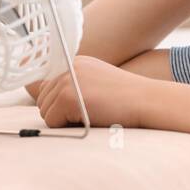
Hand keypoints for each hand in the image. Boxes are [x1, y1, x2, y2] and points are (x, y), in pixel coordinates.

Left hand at [32, 55, 153, 128]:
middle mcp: (68, 68)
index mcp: (76, 62)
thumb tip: (43, 94)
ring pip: (46, 111)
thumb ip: (75, 86)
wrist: (147, 101)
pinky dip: (66, 127)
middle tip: (88, 113)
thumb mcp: (98, 84)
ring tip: (90, 115)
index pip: (48, 86)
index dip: (60, 103)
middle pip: (43, 99)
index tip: (82, 107)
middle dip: (60, 113)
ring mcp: (66, 81)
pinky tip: (88, 119)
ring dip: (64, 120)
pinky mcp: (67, 97)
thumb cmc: (128, 100)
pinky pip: (52, 121)